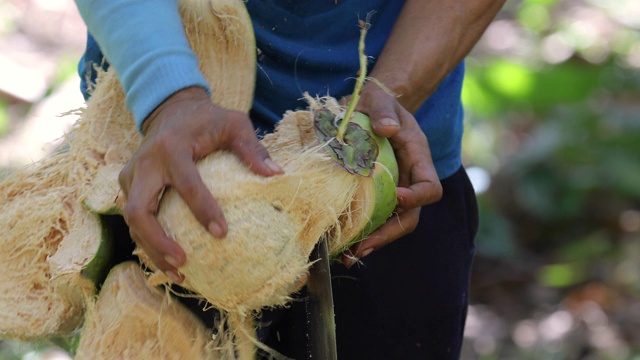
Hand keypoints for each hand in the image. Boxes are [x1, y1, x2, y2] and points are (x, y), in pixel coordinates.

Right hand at [118, 87, 282, 281]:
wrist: (170, 109)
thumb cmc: (207, 119)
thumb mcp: (234, 123)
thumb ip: (253, 147)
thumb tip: (276, 175)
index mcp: (171, 147)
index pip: (185, 183)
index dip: (202, 210)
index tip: (222, 234)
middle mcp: (144, 163)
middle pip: (138, 211)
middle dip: (158, 241)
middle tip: (184, 263)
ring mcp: (131, 176)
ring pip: (132, 221)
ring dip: (152, 250)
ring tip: (179, 274)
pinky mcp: (128, 186)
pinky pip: (135, 220)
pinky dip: (150, 243)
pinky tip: (171, 263)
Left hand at [341, 84, 442, 267]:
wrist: (372, 109)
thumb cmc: (378, 103)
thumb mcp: (380, 100)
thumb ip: (383, 110)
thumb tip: (385, 128)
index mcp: (417, 158)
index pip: (429, 187)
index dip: (416, 197)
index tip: (397, 198)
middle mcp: (409, 179)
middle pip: (410, 216)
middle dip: (389, 234)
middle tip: (364, 247)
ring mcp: (394, 190)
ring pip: (392, 224)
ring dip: (373, 242)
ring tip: (350, 256)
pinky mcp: (377, 195)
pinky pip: (375, 219)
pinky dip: (361, 234)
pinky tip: (343, 245)